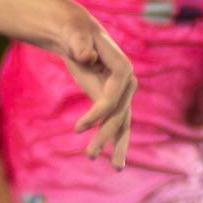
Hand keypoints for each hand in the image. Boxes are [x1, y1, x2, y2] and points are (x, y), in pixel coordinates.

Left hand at [57, 14, 135, 167]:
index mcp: (122, 67)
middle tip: (89, 155)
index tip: (79, 127)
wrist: (77, 35)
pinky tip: (112, 159)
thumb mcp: (75, 35)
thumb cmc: (75, 33)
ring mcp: (122, 94)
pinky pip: (116, 123)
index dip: (99, 112)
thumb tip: (86, 57)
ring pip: (123, 123)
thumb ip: (80, 44)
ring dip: (118, 145)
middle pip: (119, 113)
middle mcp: (128, 83)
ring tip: (117, 168)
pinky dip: (113, 139)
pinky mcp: (112, 101)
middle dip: (106, 135)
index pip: (114, 96)